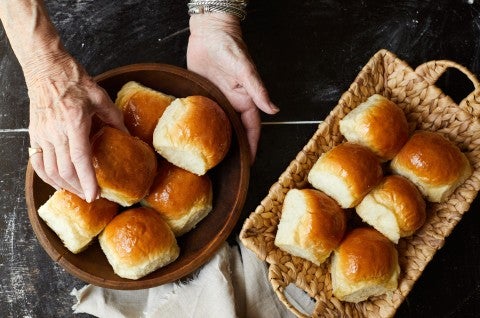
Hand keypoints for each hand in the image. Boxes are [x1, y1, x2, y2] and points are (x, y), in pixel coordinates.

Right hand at [25, 52, 125, 201]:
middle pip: (65, 171)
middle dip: (79, 188)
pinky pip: (38, 162)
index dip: (87, 181)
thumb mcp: (100, 97)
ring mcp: (42, 135)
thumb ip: (115, 118)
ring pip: (50, 170)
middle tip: (91, 196)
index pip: (80, 160)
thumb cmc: (73, 80)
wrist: (46, 68)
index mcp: (74, 124)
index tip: (94, 195)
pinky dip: (46, 177)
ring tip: (77, 191)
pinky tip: (57, 183)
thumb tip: (128, 136)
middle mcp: (56, 133)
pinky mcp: (35, 135)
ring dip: (64, 185)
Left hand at [187, 13, 278, 161]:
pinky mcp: (204, 95)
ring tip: (212, 158)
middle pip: (236, 131)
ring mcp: (218, 100)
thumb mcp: (244, 70)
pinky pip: (205, 114)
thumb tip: (274, 110)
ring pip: (220, 126)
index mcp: (246, 100)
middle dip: (235, 148)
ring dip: (218, 140)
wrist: (209, 32)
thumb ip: (258, 91)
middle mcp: (233, 103)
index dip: (251, 146)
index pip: (251, 129)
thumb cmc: (229, 46)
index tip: (248, 163)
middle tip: (228, 167)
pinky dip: (203, 126)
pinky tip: (197, 137)